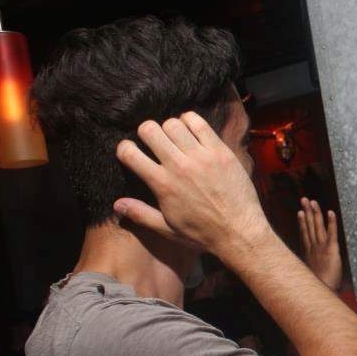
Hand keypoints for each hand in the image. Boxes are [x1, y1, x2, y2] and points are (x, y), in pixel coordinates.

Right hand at [112, 112, 269, 255]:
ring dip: (170, 128)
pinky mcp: (221, 152)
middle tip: (154, 142)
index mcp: (162, 184)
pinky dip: (191, 122)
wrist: (240, 232)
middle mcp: (179, 166)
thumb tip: (116, 204)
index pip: (129, 152)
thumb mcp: (168, 229)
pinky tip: (192, 133)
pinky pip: (200, 123)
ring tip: (175, 139)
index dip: (124, 149)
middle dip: (146, 133)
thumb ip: (141, 214)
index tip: (131, 153)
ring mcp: (201, 157)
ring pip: (173, 123)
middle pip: (149, 129)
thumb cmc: (203, 234)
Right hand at [298, 197, 342, 289]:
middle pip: (309, 226)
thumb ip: (308, 268)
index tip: (300, 212)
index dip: (303, 222)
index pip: (305, 233)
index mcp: (308, 252)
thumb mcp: (310, 275)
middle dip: (307, 212)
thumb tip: (304, 269)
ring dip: (316, 213)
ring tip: (313, 202)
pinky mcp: (331, 250)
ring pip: (317, 226)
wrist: (322, 290)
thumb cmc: (317, 285)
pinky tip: (330, 213)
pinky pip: (331, 233)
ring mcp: (321, 247)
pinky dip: (331, 223)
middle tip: (304, 199)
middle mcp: (313, 247)